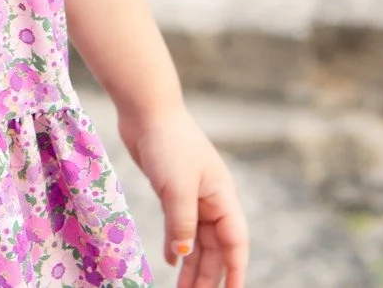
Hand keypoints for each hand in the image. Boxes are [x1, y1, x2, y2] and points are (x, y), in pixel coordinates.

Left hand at [119, 103, 249, 286]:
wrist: (146, 110)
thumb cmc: (168, 142)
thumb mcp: (177, 187)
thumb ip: (182, 223)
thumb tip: (184, 255)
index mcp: (223, 197)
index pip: (235, 242)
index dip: (236, 270)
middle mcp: (212, 199)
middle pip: (214, 246)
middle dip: (207, 274)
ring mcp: (193, 195)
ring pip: (196, 239)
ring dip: (190, 264)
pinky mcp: (172, 190)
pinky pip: (179, 225)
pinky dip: (176, 244)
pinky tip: (171, 261)